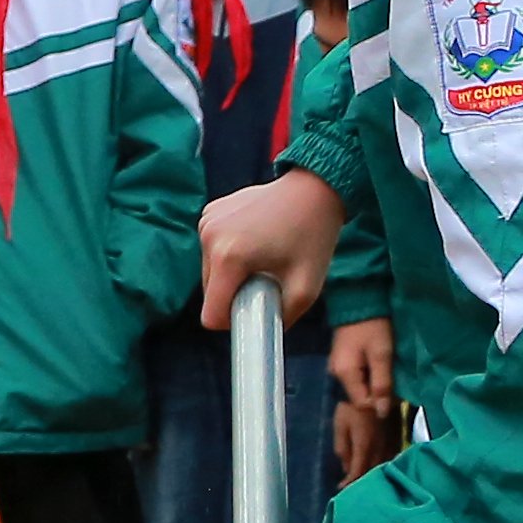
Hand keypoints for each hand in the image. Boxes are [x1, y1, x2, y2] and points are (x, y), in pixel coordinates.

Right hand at [200, 174, 344, 327]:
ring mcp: (206, 221)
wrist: (315, 188)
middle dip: (234, 294)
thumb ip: (281, 318)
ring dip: (231, 274)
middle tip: (266, 279)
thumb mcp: (307, 288)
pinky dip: (228, 252)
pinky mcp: (209, 212)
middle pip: (209, 292)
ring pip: (209, 272)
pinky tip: (253, 238)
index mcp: (229, 257)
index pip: (211, 314)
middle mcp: (210, 237)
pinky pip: (211, 249)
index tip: (255, 308)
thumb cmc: (314, 236)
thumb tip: (262, 335)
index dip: (233, 320)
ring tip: (262, 256)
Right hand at [328, 313, 395, 414]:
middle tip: (394, 380)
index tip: (395, 391)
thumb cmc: (373, 326)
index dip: (379, 402)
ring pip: (359, 388)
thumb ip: (382, 383)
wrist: (359, 299)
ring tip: (388, 371)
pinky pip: (357, 377)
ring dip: (375, 384)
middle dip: (378, 394)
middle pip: (359, 397)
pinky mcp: (342, 360)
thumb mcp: (382, 354)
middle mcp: (336, 374)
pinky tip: (379, 366)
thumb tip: (381, 413)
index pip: (362, 404)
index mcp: (345, 374)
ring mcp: (338, 367)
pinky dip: (369, 376)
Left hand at [334, 391, 399, 482]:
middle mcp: (381, 445)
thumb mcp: (340, 426)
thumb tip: (346, 470)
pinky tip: (382, 469)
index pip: (359, 470)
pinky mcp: (400, 434)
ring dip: (376, 474)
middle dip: (364, 480)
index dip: (351, 482)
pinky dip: (387, 464)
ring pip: (385, 464)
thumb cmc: (349, 406)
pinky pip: (394, 454)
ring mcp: (393, 440)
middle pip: (373, 470)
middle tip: (355, 489)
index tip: (343, 489)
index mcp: (364, 443)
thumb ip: (343, 449)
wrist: (370, 385)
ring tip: (367, 481)